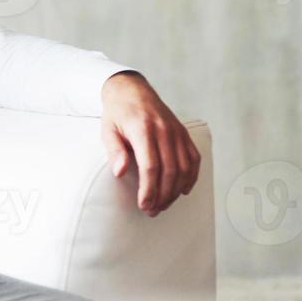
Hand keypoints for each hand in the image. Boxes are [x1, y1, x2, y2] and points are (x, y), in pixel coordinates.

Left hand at [100, 72, 200, 216]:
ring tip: (164, 204)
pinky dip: (191, 176)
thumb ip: (115, 151)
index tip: (144, 205)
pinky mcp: (183, 133)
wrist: (131, 89)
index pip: (151, 166)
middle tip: (152, 211)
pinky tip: (182, 190)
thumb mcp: (108, 130)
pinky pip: (193, 158)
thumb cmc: (117, 112)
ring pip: (184, 167)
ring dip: (175, 190)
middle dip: (162, 195)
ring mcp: (176, 131)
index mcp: (143, 129)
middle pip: (169, 170)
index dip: (149, 189)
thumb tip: (120, 172)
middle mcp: (164, 130)